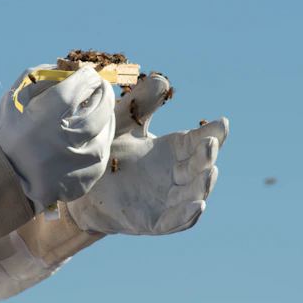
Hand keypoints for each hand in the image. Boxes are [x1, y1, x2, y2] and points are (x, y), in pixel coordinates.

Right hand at [0, 65, 115, 210]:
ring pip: (105, 129)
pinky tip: (87, 132)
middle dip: (102, 93)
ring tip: (90, 108)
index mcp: (41, 122)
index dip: (86, 77)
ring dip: (101, 114)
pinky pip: (103, 148)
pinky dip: (98, 136)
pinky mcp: (87, 179)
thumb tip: (78, 67)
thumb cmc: (11, 129)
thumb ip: (45, 75)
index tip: (88, 73)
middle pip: (99, 110)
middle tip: (99, 86)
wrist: (4, 178)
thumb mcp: (16, 97)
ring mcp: (78, 165)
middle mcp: (64, 145)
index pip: (77, 90)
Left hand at [67, 74, 227, 234]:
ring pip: (192, 195)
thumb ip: (142, 103)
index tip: (222, 123)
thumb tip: (162, 80)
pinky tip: (198, 206)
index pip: (196, 141)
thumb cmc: (105, 152)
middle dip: (207, 156)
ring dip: (203, 185)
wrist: (80, 186)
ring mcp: (165, 200)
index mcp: (172, 151)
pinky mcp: (152, 222)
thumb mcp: (122, 123)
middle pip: (198, 167)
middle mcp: (174, 176)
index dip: (210, 133)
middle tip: (210, 143)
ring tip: (210, 171)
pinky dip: (186, 216)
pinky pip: (173, 222)